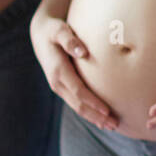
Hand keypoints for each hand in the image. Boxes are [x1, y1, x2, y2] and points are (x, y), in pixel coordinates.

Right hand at [30, 11, 116, 130]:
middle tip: (115, 125)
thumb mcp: (59, 30)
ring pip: (78, 107)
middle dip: (97, 117)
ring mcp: (59, 87)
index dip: (93, 102)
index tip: (108, 111)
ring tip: (112, 126)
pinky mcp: (63, 87)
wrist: (40, 33)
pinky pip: (77, 103)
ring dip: (94, 118)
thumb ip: (69, 40)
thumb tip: (81, 51)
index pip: (78, 91)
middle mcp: (57, 83)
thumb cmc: (53, 29)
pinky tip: (101, 119)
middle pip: (79, 105)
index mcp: (58, 71)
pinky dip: (90, 112)